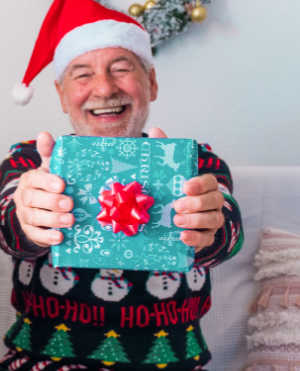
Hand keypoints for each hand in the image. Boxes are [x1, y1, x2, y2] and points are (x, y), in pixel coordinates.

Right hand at [13, 131, 73, 247]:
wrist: (40, 207)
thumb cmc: (49, 184)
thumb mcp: (50, 167)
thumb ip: (49, 152)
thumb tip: (44, 134)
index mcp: (29, 180)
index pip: (34, 179)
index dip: (46, 182)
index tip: (62, 184)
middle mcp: (24, 197)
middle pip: (33, 199)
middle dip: (51, 202)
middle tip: (69, 203)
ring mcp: (25, 214)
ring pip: (33, 217)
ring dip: (52, 220)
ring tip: (70, 221)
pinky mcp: (30, 231)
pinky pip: (35, 235)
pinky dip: (46, 237)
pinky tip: (59, 237)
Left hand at [149, 128, 224, 252]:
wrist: (170, 221)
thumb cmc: (170, 192)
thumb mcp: (166, 174)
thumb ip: (164, 153)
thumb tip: (156, 131)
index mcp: (203, 186)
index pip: (210, 182)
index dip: (200, 184)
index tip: (185, 186)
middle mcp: (212, 203)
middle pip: (214, 201)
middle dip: (197, 203)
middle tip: (177, 205)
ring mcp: (210, 221)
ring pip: (213, 220)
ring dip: (196, 221)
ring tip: (177, 221)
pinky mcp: (204, 238)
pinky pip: (206, 240)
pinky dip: (196, 239)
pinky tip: (183, 237)